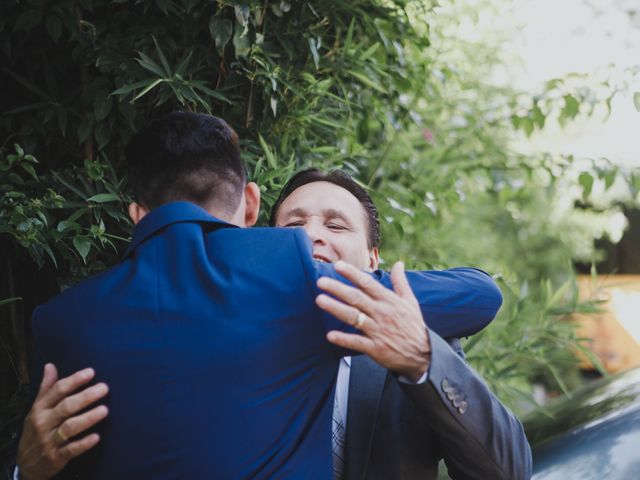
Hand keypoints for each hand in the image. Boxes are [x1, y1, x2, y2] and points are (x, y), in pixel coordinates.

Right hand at [17, 364, 108, 479]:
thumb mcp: (38, 408)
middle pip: (66, 407)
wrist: (26, 461)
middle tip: (104, 388)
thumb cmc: (37, 428)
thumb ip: (46, 388)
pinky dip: (83, 444)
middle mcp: (44, 422)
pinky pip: (70, 450)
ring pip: (69, 428)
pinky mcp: (56, 456)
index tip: (91, 372)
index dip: (75, 380)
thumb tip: (50, 365)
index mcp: (40, 408)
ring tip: (105, 410)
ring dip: (87, 418)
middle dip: (85, 397)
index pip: (58, 390)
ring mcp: (49, 440)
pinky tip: (96, 437)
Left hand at [316, 261, 430, 381]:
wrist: (424, 355)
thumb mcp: (410, 301)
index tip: (338, 266)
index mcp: (389, 301)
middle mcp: (382, 313)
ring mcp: (378, 331)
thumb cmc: (414, 326)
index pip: (368, 284)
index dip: (352, 274)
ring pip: (354, 317)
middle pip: (356, 298)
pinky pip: (357, 342)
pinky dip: (344, 339)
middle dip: (338, 289)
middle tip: (321, 282)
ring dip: (336, 308)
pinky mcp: (376, 348)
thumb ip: (401, 282)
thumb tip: (399, 263)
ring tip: (320, 300)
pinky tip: (330, 335)